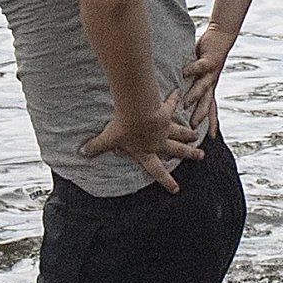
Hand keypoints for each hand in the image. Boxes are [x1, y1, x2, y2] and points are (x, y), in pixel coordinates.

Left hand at [80, 100, 204, 193]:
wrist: (136, 113)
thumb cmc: (123, 129)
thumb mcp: (108, 139)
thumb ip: (96, 147)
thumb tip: (82, 153)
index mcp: (147, 152)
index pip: (157, 170)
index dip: (166, 180)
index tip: (175, 188)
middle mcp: (158, 142)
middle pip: (176, 150)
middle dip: (188, 154)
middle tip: (200, 155)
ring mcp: (164, 128)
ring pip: (179, 132)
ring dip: (188, 133)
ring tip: (197, 135)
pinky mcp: (164, 112)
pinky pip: (170, 106)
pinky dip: (173, 100)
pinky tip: (178, 94)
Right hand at [170, 24, 236, 131]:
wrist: (221, 37)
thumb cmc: (207, 55)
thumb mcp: (198, 74)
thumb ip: (189, 85)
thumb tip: (177, 96)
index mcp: (210, 88)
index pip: (212, 109)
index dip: (212, 123)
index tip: (210, 137)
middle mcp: (211, 83)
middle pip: (207, 103)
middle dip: (200, 115)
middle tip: (192, 127)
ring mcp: (212, 73)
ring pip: (203, 87)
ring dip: (195, 96)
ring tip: (185, 104)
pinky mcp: (210, 60)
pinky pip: (200, 66)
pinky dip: (191, 70)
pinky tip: (182, 73)